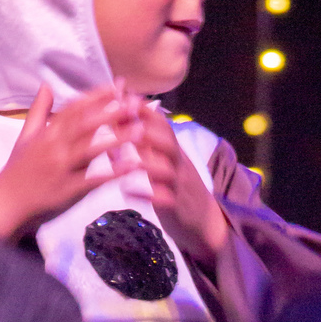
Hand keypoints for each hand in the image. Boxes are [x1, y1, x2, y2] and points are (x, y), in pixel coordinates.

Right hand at [0, 83, 126, 240]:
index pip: (74, 108)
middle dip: (111, 111)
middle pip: (85, 124)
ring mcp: (61, 168)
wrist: (5, 204)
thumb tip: (46, 85)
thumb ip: (39, 111)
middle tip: (135, 103)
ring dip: (117, 139)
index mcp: (47, 132)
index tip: (117, 86)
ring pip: (92, 149)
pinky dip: (113, 173)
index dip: (96, 96)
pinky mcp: (67, 191)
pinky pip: (93, 180)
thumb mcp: (25, 137)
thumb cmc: (18, 170)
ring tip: (141, 130)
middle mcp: (54, 146)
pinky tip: (132, 166)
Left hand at [114, 100, 228, 264]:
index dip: (144, 111)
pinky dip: (145, 194)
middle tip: (123, 125)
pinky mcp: (178, 207)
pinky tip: (126, 191)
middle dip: (146, 130)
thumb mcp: (163, 166)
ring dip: (145, 162)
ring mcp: (180, 186)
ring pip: (167, 169)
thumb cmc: (179, 191)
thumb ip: (142, 149)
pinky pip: (164, 199)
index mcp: (174, 152)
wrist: (206, 224)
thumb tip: (114, 131)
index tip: (123, 98)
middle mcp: (179, 164)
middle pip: (167, 141)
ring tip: (124, 161)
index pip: (162, 124)